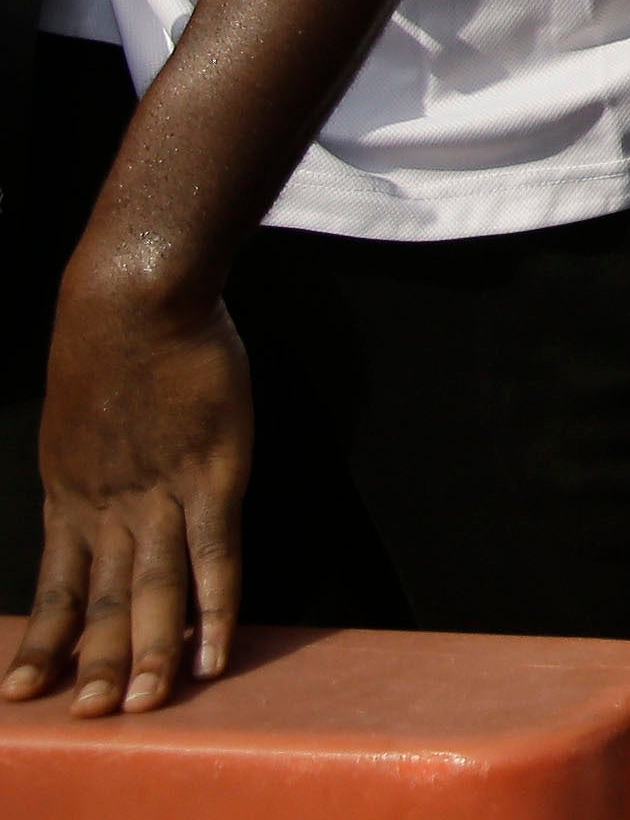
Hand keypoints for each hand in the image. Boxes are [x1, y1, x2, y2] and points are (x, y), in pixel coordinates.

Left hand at [9, 264, 247, 714]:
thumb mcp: (79, 412)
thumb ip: (94, 453)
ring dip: (148, 651)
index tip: (25, 691)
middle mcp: (108, 507)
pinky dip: (216, 606)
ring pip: (153, 589)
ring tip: (144, 703)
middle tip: (93, 717)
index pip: (57, 587)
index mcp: (70, 494)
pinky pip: (215, 553)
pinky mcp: (213, 475)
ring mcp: (161, 493)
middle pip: (101, 600)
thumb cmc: (110, 341)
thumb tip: (106, 474)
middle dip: (94, 663)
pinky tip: (216, 649)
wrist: (131, 301)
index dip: (44, 641)